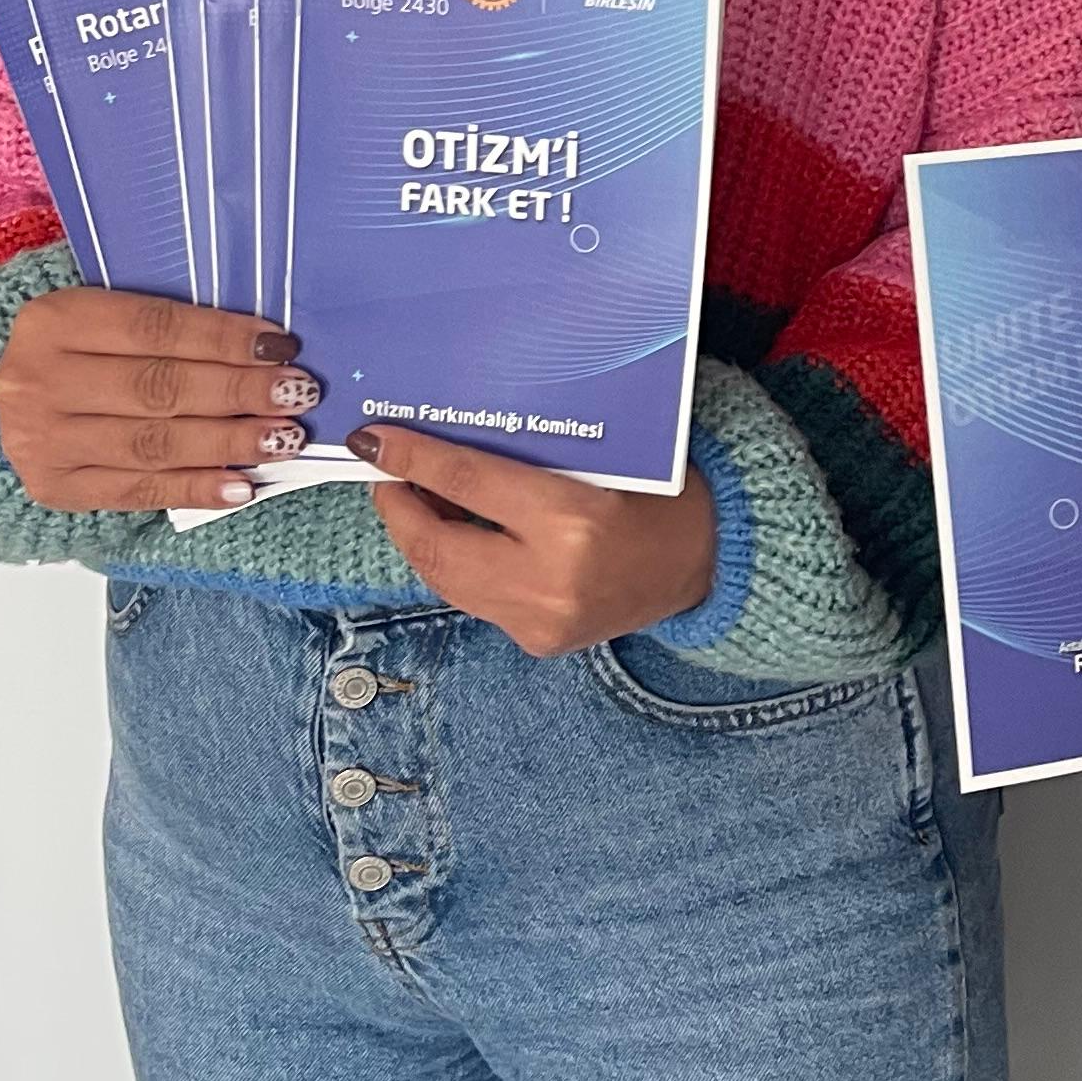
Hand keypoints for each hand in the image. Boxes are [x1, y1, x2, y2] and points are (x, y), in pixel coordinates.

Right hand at [0, 286, 322, 514]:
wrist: (12, 393)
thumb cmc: (80, 348)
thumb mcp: (105, 314)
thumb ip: (168, 326)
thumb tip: (262, 348)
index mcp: (53, 320)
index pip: (156, 328)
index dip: (224, 338)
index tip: (281, 346)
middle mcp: (36, 381)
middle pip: (158, 389)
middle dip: (237, 392)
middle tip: (296, 394)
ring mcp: (40, 441)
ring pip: (153, 444)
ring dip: (228, 443)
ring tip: (283, 439)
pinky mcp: (53, 487)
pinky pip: (137, 492)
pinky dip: (195, 489)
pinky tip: (240, 486)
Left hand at [344, 421, 718, 657]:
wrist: (707, 560)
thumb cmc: (660, 493)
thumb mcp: (598, 458)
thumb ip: (522, 458)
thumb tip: (441, 444)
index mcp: (573, 520)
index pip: (467, 484)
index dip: (413, 458)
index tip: (374, 439)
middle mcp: (550, 579)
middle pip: (439, 546)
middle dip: (397, 509)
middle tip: (381, 474)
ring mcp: (540, 621)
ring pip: (446, 580)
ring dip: (419, 539)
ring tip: (408, 502)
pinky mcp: (537, 642)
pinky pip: (475, 599)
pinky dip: (454, 565)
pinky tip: (452, 537)